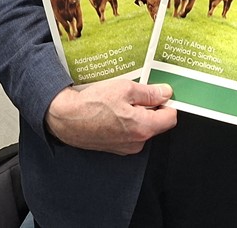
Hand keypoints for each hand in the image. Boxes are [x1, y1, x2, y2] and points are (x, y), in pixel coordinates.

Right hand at [45, 78, 176, 154]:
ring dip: (136, 114)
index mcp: (143, 128)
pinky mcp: (114, 148)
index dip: (167, 103)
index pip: (170, 118)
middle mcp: (137, 142)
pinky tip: (111, 111)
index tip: (160, 93)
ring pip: (141, 127)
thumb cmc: (92, 104)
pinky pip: (128, 133)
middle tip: (135, 93)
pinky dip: (124, 122)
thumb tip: (166, 93)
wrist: (65, 118)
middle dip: (149, 108)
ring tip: (119, 101)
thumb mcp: (125, 89)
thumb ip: (149, 93)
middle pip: (155, 123)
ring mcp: (125, 147)